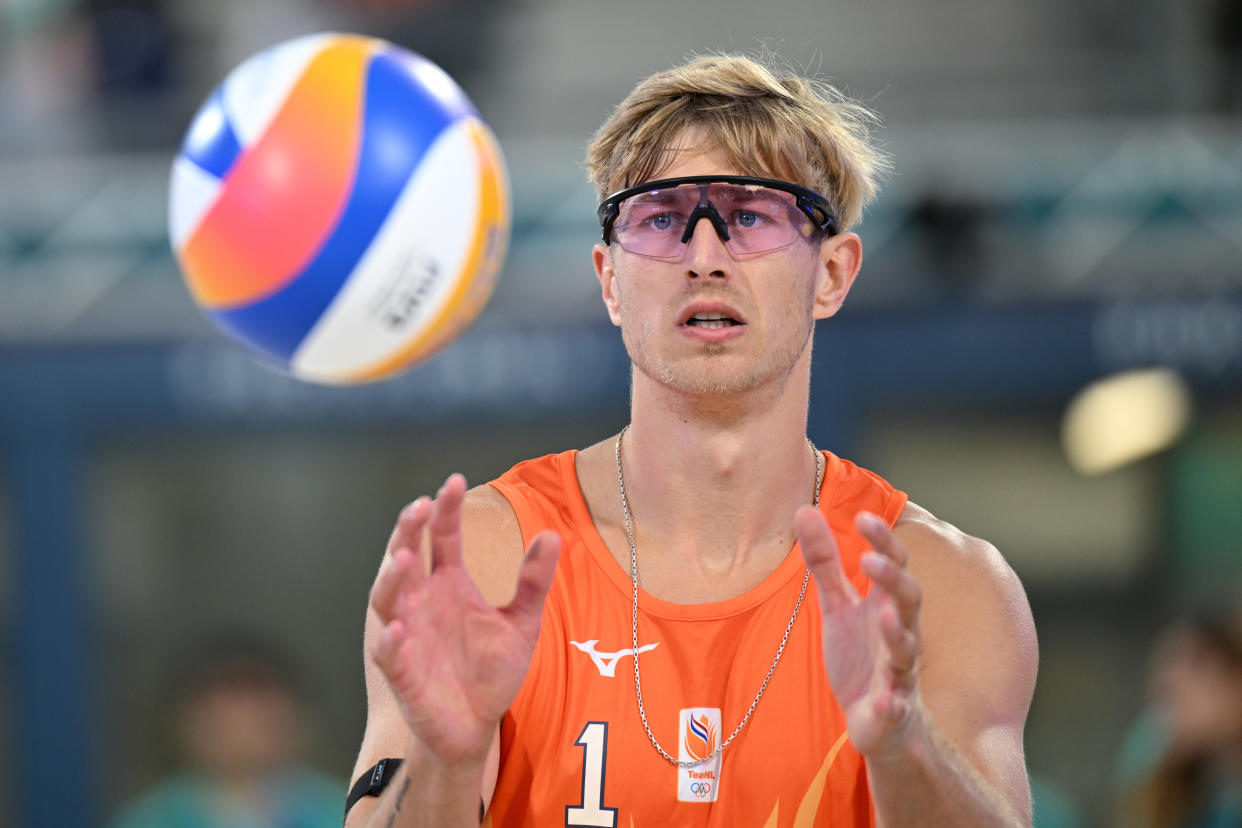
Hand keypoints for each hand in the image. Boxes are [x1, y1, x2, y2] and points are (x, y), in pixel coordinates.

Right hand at [369, 474, 560, 765]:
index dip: (445, 509)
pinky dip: (390, 641)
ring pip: (387, 599)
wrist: (477, 725)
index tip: (453, 481)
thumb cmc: (491, 671)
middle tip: (420, 506)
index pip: (442, 537)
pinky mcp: (402, 672)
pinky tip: (397, 629)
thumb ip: (532, 581)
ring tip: (405, 557)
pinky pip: (389, 653)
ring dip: (392, 578)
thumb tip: (552, 535)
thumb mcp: (521, 622)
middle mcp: (423, 602)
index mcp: (450, 583)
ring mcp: (408, 634)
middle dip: (409, 531)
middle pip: (406, 556)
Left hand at [796, 507, 922, 757]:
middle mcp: (900, 633)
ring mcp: (899, 672)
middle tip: (870, 559)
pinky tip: (884, 700)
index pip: (893, 565)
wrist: (879, 720)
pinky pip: (896, 705)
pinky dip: (892, 702)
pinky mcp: (893, 708)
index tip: (863, 518)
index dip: (882, 542)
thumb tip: (805, 510)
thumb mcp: (836, 605)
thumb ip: (824, 562)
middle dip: (893, 580)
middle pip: (908, 600)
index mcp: (886, 605)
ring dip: (897, 633)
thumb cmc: (861, 655)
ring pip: (907, 650)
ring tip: (884, 616)